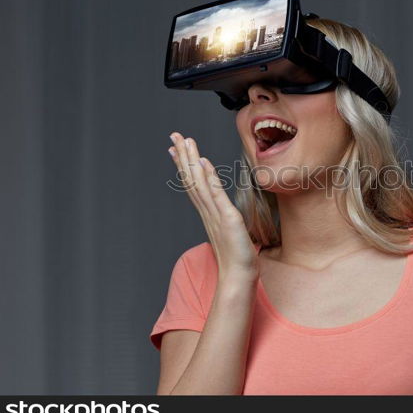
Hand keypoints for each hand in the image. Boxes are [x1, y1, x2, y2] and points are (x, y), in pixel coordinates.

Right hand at [168, 132, 257, 282]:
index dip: (183, 165)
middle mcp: (207, 210)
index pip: (192, 184)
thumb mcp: (228, 230)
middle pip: (191, 178)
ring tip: (185, 141)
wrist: (238, 276)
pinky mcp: (227, 217)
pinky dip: (209, 178)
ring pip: (199, 182)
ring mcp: (215, 213)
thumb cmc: (236, 256)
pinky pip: (216, 194)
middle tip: (174, 136)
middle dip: (183, 156)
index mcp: (207, 212)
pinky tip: (203, 163)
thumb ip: (222, 217)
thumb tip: (220, 208)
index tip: (175, 149)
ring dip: (191, 161)